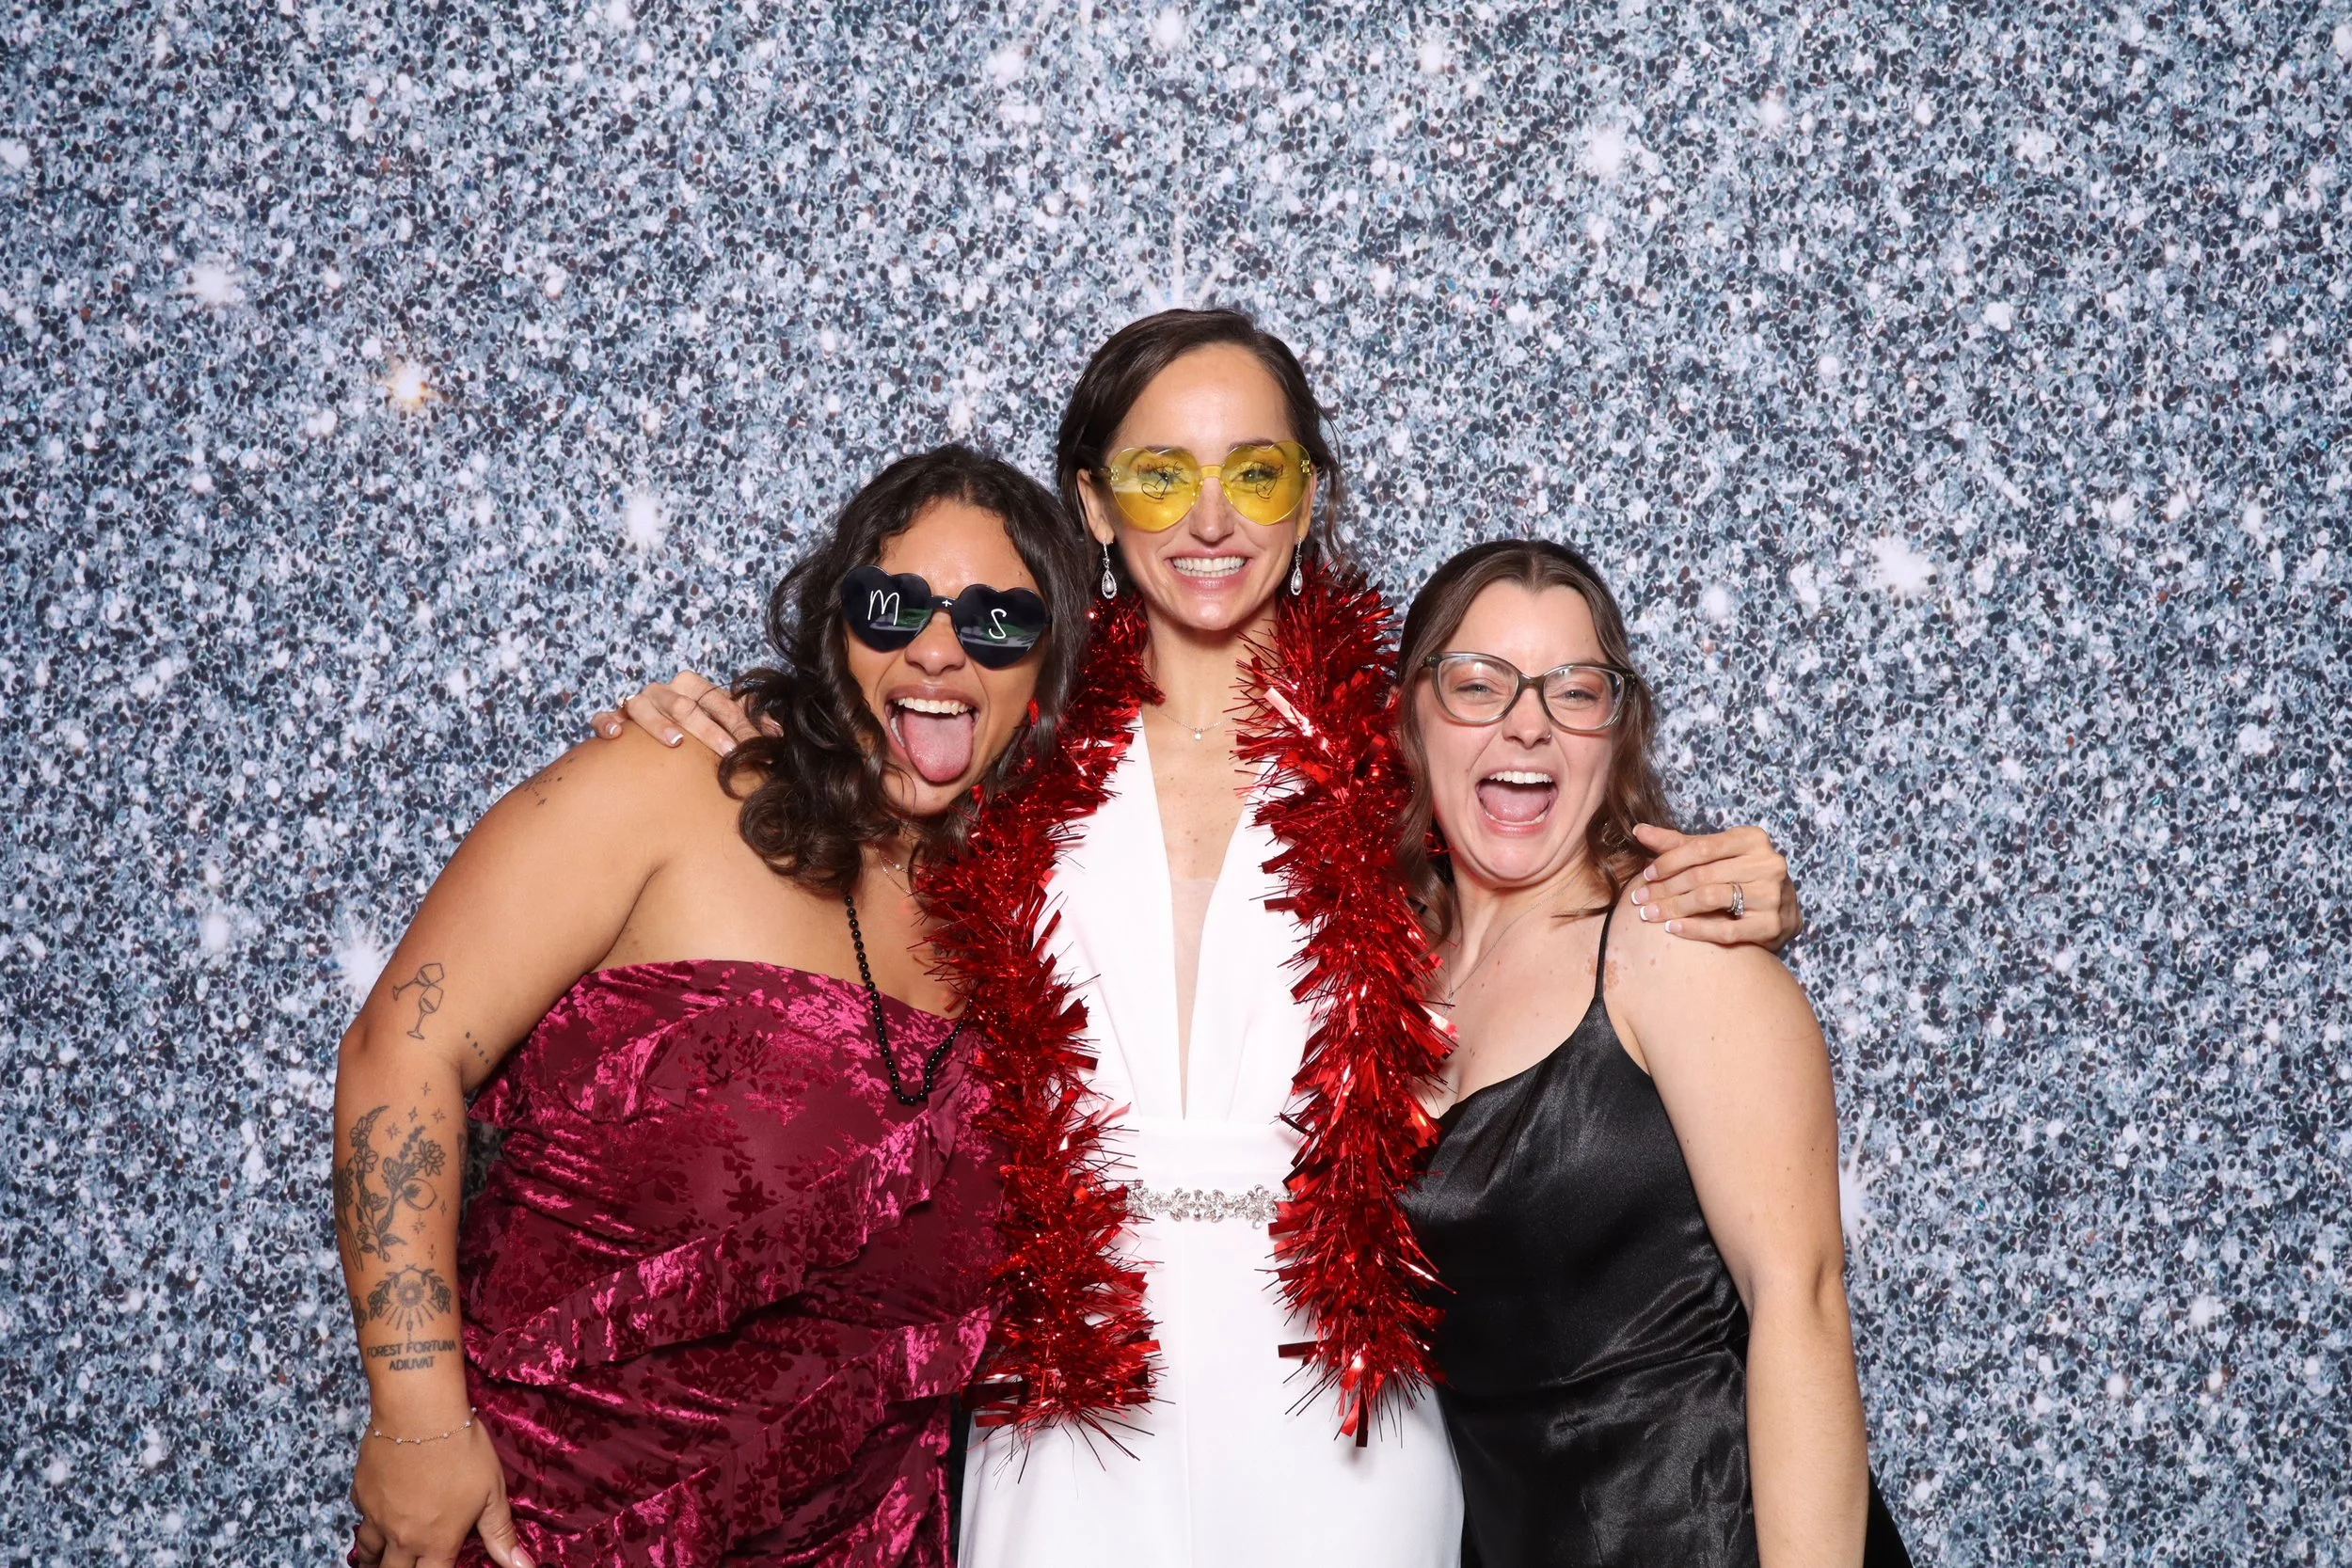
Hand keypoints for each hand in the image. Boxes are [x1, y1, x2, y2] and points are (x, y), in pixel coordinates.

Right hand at [349, 1421, 531, 1567]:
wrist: (420, 1413)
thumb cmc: (462, 1450)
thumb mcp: (492, 1492)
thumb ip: (501, 1534)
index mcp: (437, 1541)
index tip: (437, 1567)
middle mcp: (403, 1537)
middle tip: (405, 1567)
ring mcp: (377, 1516)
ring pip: (368, 1551)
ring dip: (374, 1559)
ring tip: (378, 1560)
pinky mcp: (361, 1493)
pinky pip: (361, 1516)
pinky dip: (368, 1519)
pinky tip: (375, 1511)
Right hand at [588, 670, 761, 755]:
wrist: (645, 739)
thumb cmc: (691, 730)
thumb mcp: (719, 723)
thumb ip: (746, 724)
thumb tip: (779, 735)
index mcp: (692, 687)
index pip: (719, 702)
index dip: (741, 723)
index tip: (759, 746)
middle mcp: (664, 691)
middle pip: (686, 705)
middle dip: (710, 730)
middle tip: (730, 752)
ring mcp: (636, 703)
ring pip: (645, 706)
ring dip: (660, 724)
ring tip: (676, 742)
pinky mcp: (612, 718)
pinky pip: (605, 716)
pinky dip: (608, 722)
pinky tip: (617, 735)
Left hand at [1628, 823, 1802, 950]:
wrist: (1782, 910)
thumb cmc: (1739, 875)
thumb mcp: (1715, 854)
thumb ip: (1678, 843)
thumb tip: (1639, 830)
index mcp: (1752, 839)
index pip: (1701, 848)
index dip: (1669, 862)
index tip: (1647, 875)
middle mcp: (1768, 864)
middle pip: (1702, 875)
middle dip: (1665, 888)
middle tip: (1640, 900)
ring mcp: (1772, 895)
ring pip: (1710, 900)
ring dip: (1674, 908)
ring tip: (1650, 915)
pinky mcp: (1771, 925)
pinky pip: (1725, 930)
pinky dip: (1694, 930)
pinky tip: (1673, 929)